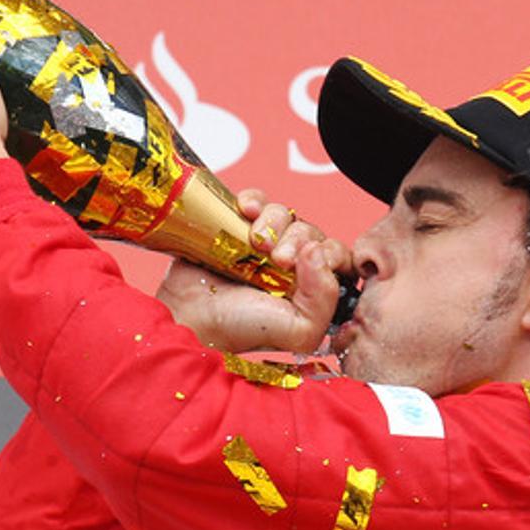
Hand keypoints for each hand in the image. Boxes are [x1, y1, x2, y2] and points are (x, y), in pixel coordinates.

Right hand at [156, 190, 352, 352]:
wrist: (190, 316)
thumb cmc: (241, 330)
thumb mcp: (298, 330)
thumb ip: (324, 301)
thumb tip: (319, 253)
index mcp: (311, 290)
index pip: (339, 257)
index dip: (329, 254)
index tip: (305, 263)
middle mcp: (291, 266)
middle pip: (312, 231)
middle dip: (298, 240)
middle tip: (277, 260)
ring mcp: (264, 245)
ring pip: (286, 214)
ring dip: (274, 222)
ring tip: (255, 242)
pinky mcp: (238, 227)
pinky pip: (258, 200)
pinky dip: (254, 199)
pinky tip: (243, 211)